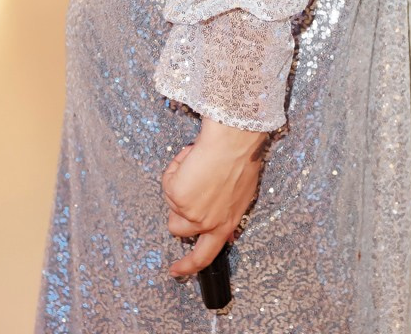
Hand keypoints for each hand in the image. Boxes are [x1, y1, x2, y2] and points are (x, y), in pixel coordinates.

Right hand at [161, 118, 264, 279]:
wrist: (234, 139)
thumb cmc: (242, 158)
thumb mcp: (242, 194)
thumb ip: (227, 212)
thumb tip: (223, 227)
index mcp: (226, 223)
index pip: (205, 256)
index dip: (188, 265)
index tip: (177, 270)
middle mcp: (208, 222)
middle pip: (179, 231)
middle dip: (176, 214)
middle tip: (178, 198)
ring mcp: (191, 211)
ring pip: (171, 205)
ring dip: (177, 187)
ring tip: (196, 166)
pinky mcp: (177, 196)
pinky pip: (168, 183)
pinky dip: (176, 168)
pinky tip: (192, 157)